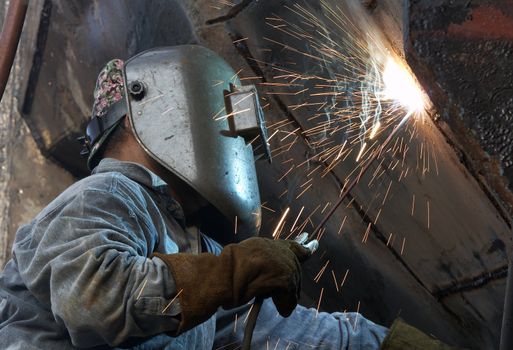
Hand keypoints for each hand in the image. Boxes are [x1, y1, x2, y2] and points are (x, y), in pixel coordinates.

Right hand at [154, 234, 317, 333]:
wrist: (220, 274)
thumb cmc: (226, 270)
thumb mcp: (247, 259)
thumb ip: (262, 261)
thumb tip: (272, 276)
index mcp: (267, 244)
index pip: (290, 244)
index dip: (302, 246)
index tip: (312, 243)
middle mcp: (278, 249)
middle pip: (295, 268)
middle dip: (293, 282)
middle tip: (289, 296)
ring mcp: (282, 262)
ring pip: (292, 284)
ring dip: (286, 296)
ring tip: (278, 305)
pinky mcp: (283, 278)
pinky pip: (289, 296)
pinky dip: (285, 304)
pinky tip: (281, 310)